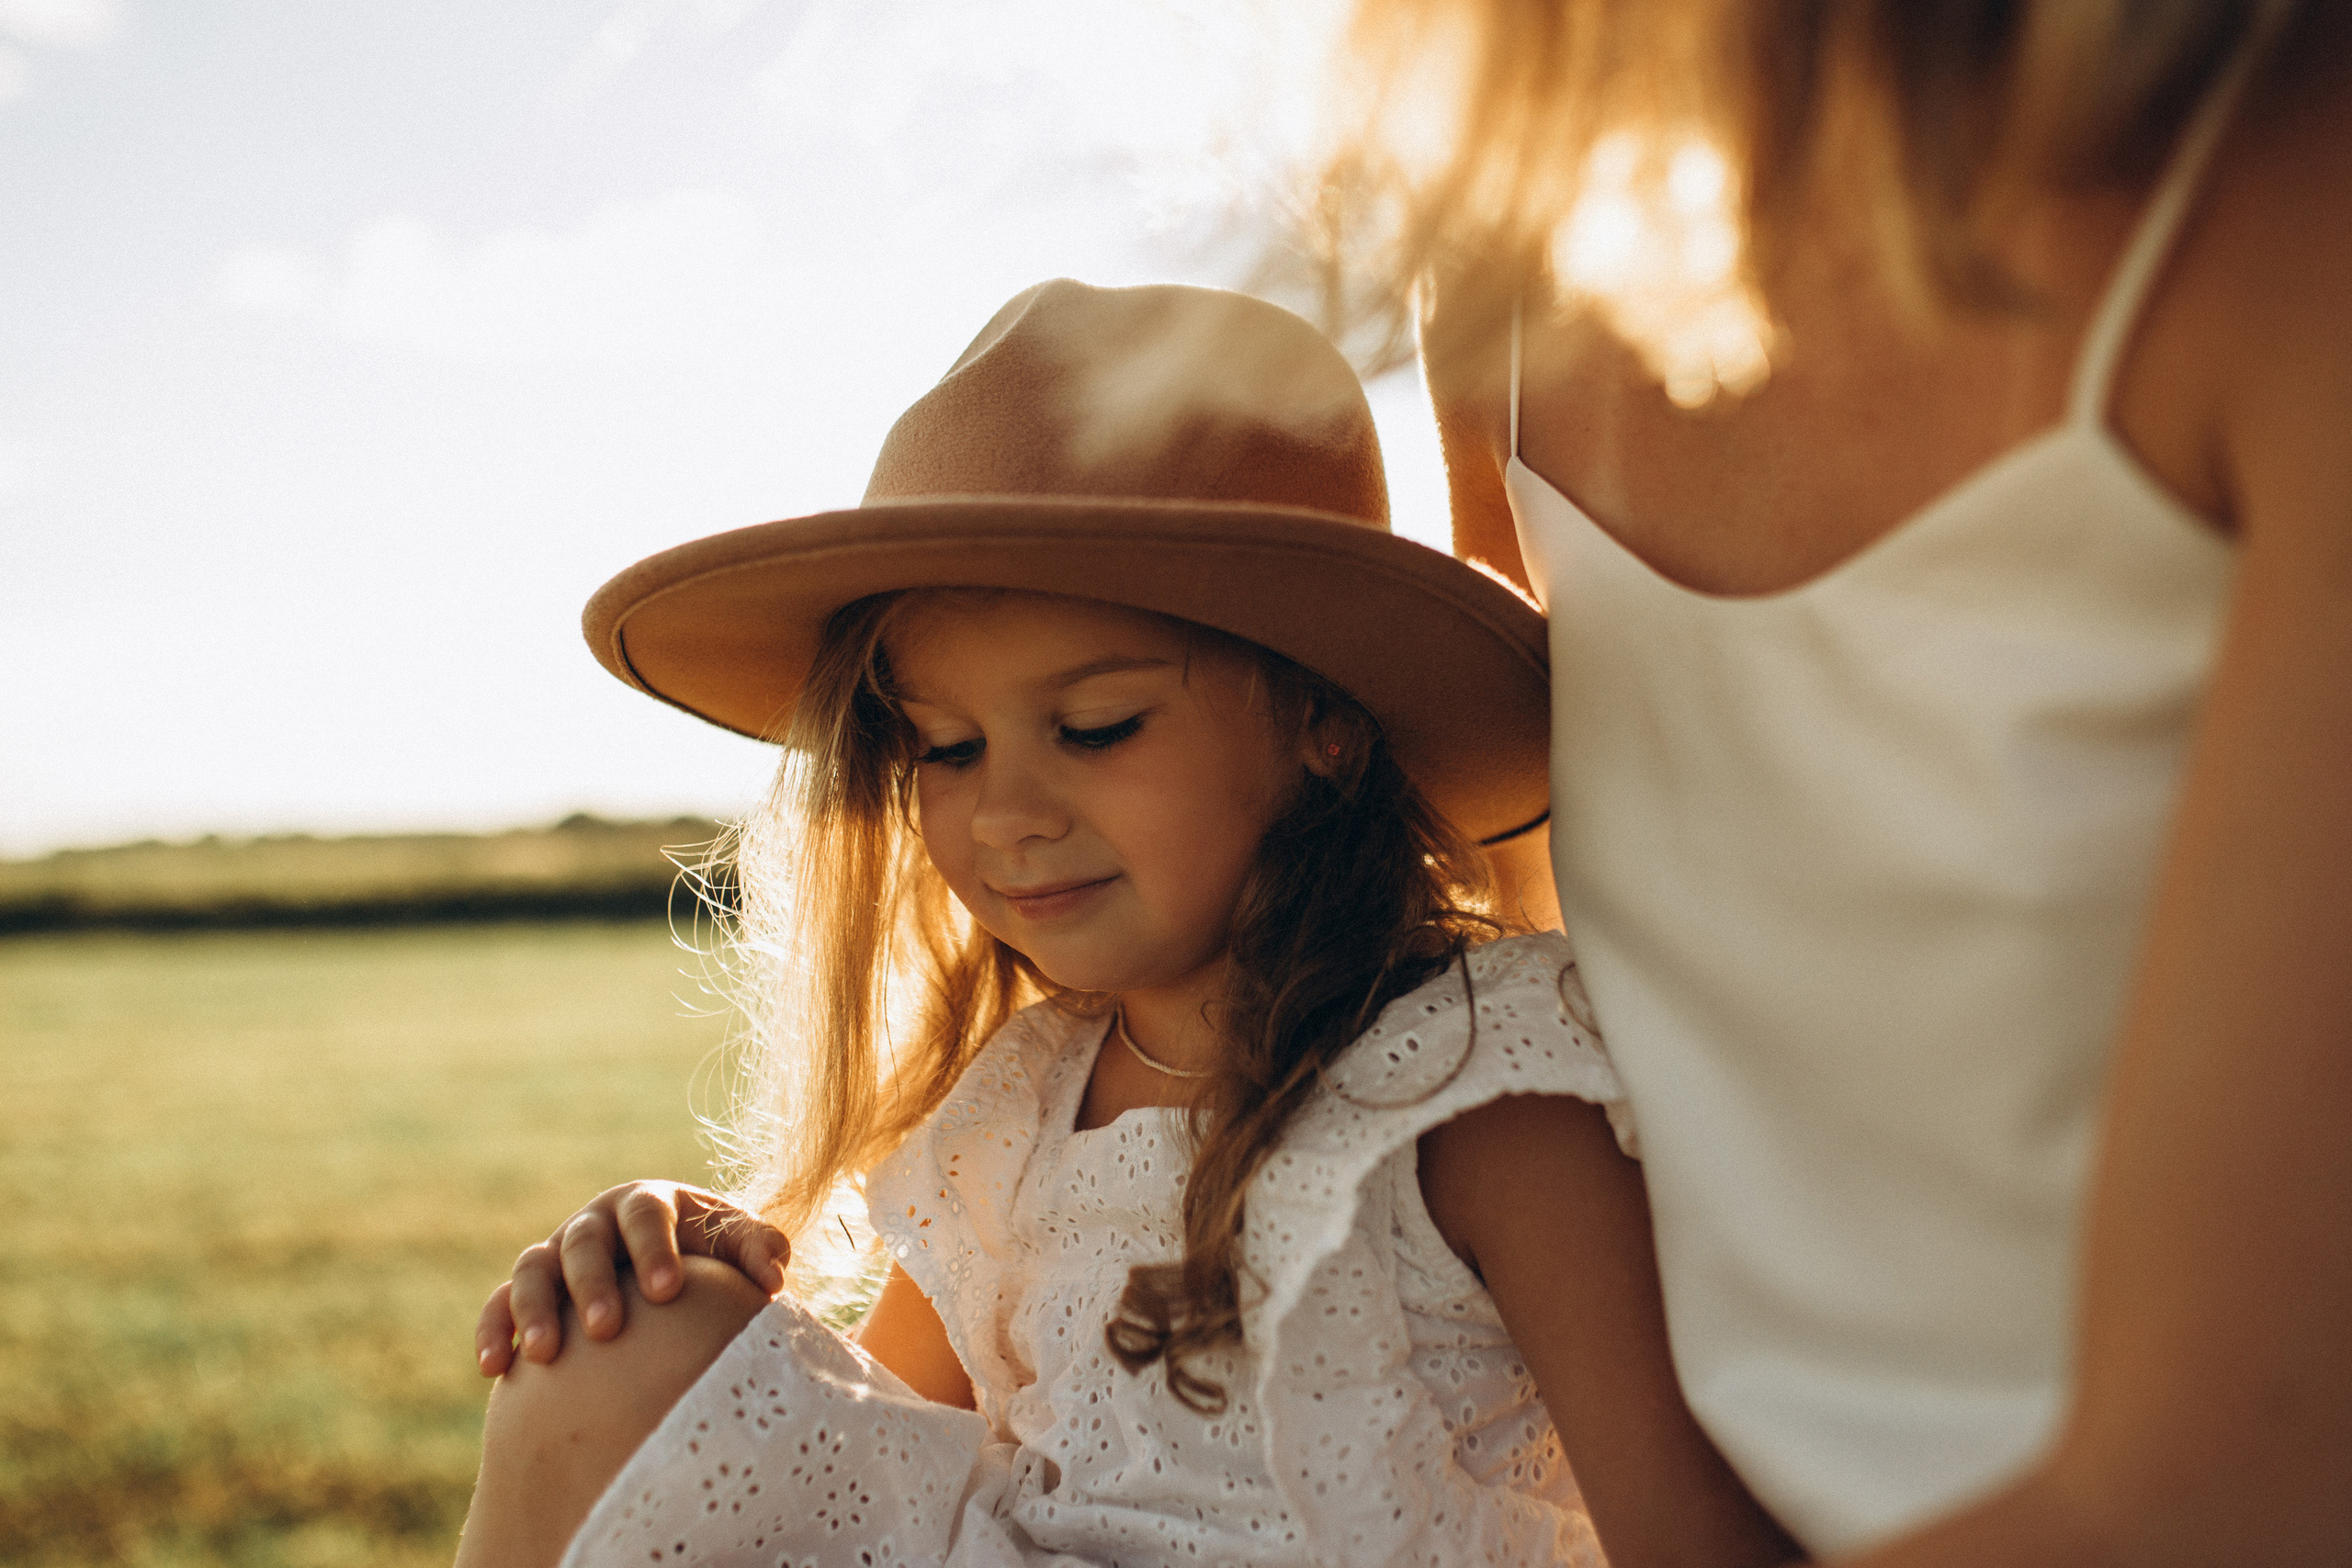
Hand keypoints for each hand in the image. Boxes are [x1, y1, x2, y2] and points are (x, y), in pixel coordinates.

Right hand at [475, 1180, 788, 1375]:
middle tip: (606, 1329)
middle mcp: (595, 1224)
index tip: (668, 1290)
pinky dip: (493, 1329)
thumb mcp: (737, 1245)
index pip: (646, 1216)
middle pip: (584, 1242)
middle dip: (592, 1284)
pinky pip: (497, 1304)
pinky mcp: (529, 1292)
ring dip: (533, 1309)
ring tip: (543, 1356)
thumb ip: (759, 1250)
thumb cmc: (710, 1258)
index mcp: (648, 1205)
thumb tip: (775, 1276)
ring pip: (532, 1270)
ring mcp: (556, 1255)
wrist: (668, 1274)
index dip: (654, 1249)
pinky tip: (493, 1368)